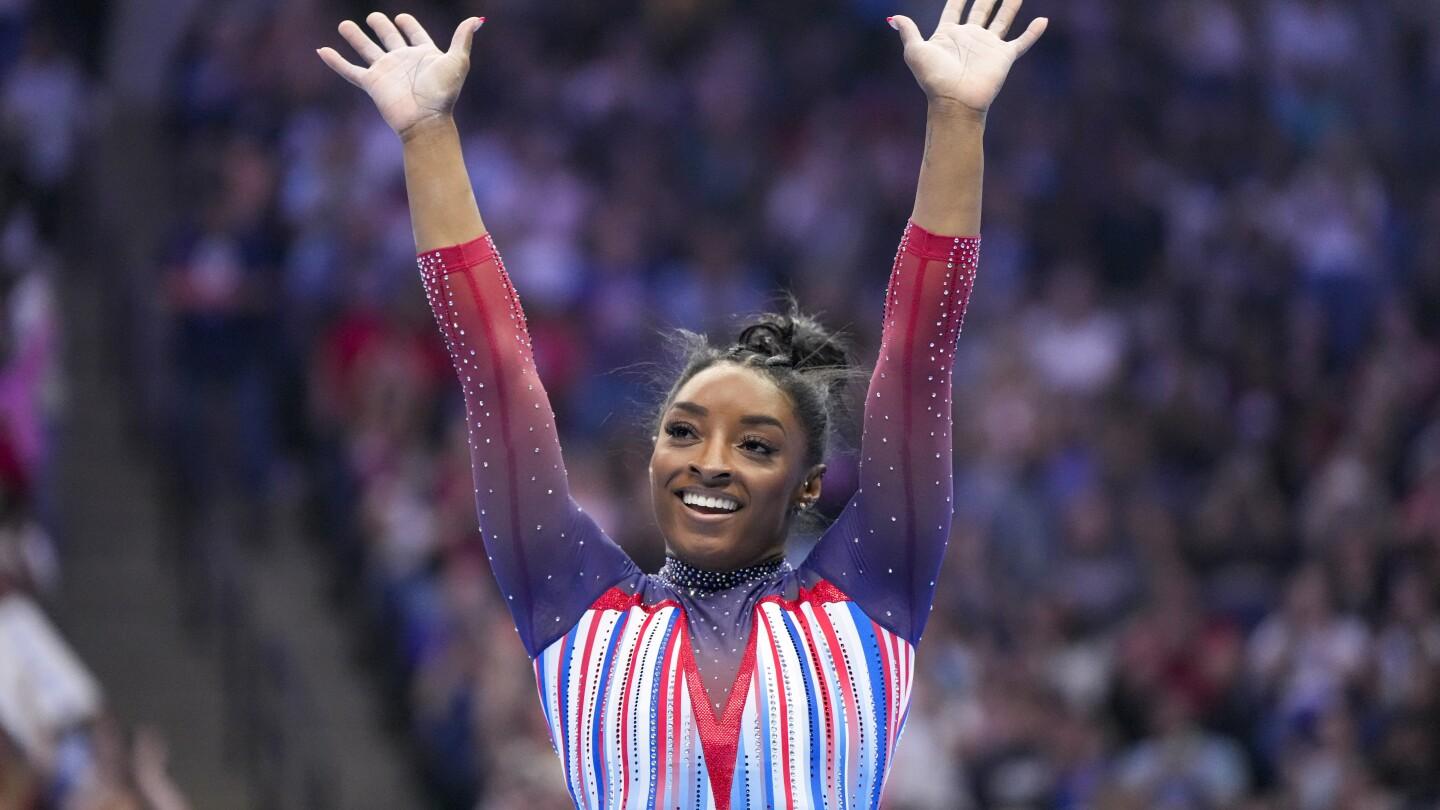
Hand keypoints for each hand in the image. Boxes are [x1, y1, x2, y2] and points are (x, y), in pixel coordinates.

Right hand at [317, 13, 482, 139]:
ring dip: (355, 36)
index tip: (402, 19)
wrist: (426, 120)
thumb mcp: (457, 62)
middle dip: (380, 25)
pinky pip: (349, 70)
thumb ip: (463, 38)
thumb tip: (477, 19)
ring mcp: (386, 72)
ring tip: (345, 25)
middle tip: (373, 17)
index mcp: (424, 54)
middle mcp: (403, 61)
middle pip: (388, 38)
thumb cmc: (444, 93)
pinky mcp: (372, 84)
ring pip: (366, 49)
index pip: (415, 34)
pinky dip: (335, 61)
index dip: (409, 25)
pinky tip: (322, 50)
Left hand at [890, 0, 1045, 115]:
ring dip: (1010, 5)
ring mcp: (988, 46)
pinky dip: (1033, 32)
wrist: (955, 100)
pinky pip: (1022, 42)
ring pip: (1002, 19)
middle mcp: (970, 38)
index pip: (953, 9)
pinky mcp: (1003, 56)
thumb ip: (908, 32)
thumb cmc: (933, 78)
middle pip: (980, 9)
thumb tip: (893, 18)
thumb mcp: (915, 52)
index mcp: (949, 35)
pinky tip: (1043, 20)